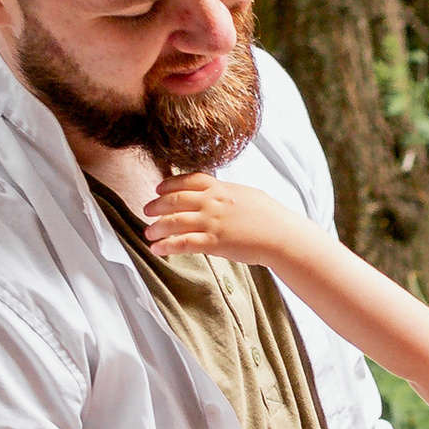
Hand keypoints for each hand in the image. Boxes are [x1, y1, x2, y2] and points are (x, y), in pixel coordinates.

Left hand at [146, 171, 279, 265]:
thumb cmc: (270, 217)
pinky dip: (166, 246)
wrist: (282, 235)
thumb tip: (218, 192)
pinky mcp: (213, 242)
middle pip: (175, 199)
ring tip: (148, 232)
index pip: (188, 180)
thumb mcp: (247, 195)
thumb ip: (227, 193)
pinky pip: (182, 243)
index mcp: (221, 188)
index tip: (159, 189)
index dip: (170, 184)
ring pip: (174, 221)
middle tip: (146, 210)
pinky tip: (157, 249)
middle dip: (157, 205)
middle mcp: (212, 202)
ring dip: (157, 227)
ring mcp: (211, 222)